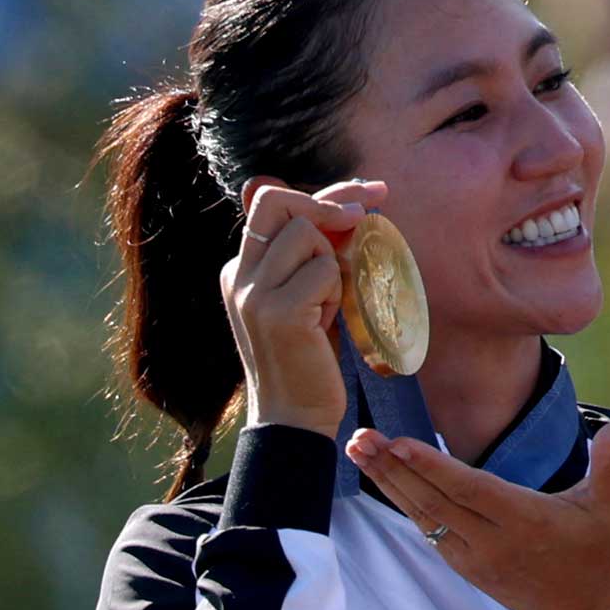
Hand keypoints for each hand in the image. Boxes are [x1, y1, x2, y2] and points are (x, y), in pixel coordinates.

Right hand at [222, 176, 389, 437]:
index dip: (325, 193)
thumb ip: (313, 257)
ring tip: (329, 305)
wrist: (294, 416)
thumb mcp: (306, 298)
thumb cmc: (308, 357)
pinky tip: (328, 323)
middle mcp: (239, 275)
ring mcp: (253, 293)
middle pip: (278, 201)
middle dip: (329, 201)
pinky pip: (325, 271)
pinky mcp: (278, 312)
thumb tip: (346, 208)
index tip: (371, 193)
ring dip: (334, 263)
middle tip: (368, 212)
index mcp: (241, 269)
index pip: (273, 203)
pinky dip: (338, 291)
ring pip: (308, 235)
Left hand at [343, 419, 609, 609]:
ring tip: (360, 455)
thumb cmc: (601, 553)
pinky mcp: (469, 571)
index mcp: (526, 520)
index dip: (430, 467)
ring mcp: (477, 560)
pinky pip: (432, 536)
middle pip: (433, 502)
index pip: (468, 489)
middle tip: (359, 440)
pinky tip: (388, 485)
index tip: (397, 442)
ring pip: (425, 520)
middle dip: (393, 470)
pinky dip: (408, 509)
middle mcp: (494, 542)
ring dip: (390, 487)